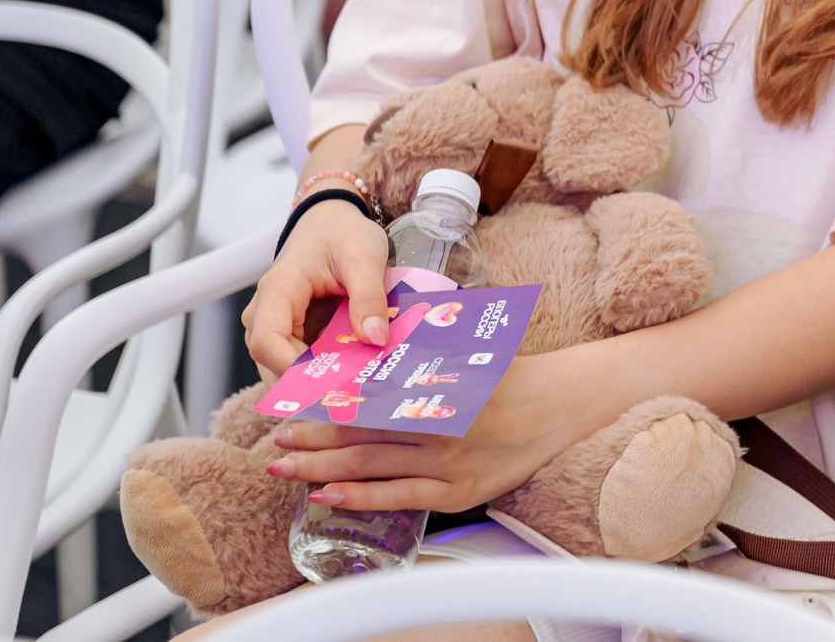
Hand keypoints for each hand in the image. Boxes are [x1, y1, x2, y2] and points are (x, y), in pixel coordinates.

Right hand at [244, 199, 392, 374]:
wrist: (330, 221)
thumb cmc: (342, 233)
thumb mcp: (364, 256)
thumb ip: (369, 296)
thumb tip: (374, 340)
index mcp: (278, 290)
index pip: (267, 340)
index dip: (291, 367)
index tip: (328, 382)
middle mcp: (265, 311)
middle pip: (271, 361)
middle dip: (306, 383)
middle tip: (348, 396)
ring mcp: (275, 324)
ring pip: (282, 366)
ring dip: (314, 380)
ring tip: (352, 391)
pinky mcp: (289, 332)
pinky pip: (296, 359)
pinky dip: (320, 371)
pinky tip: (349, 377)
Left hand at [265, 351, 580, 512]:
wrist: (558, 406)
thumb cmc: (509, 376)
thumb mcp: (467, 349)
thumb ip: (422, 350)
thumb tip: (378, 338)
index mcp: (437, 385)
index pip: (369, 395)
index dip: (328, 401)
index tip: (295, 402)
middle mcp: (438, 425)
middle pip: (360, 432)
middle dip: (312, 437)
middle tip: (276, 439)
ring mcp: (446, 462)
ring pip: (370, 466)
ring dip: (321, 467)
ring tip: (285, 468)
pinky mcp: (456, 492)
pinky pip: (398, 497)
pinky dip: (360, 497)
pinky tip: (328, 495)